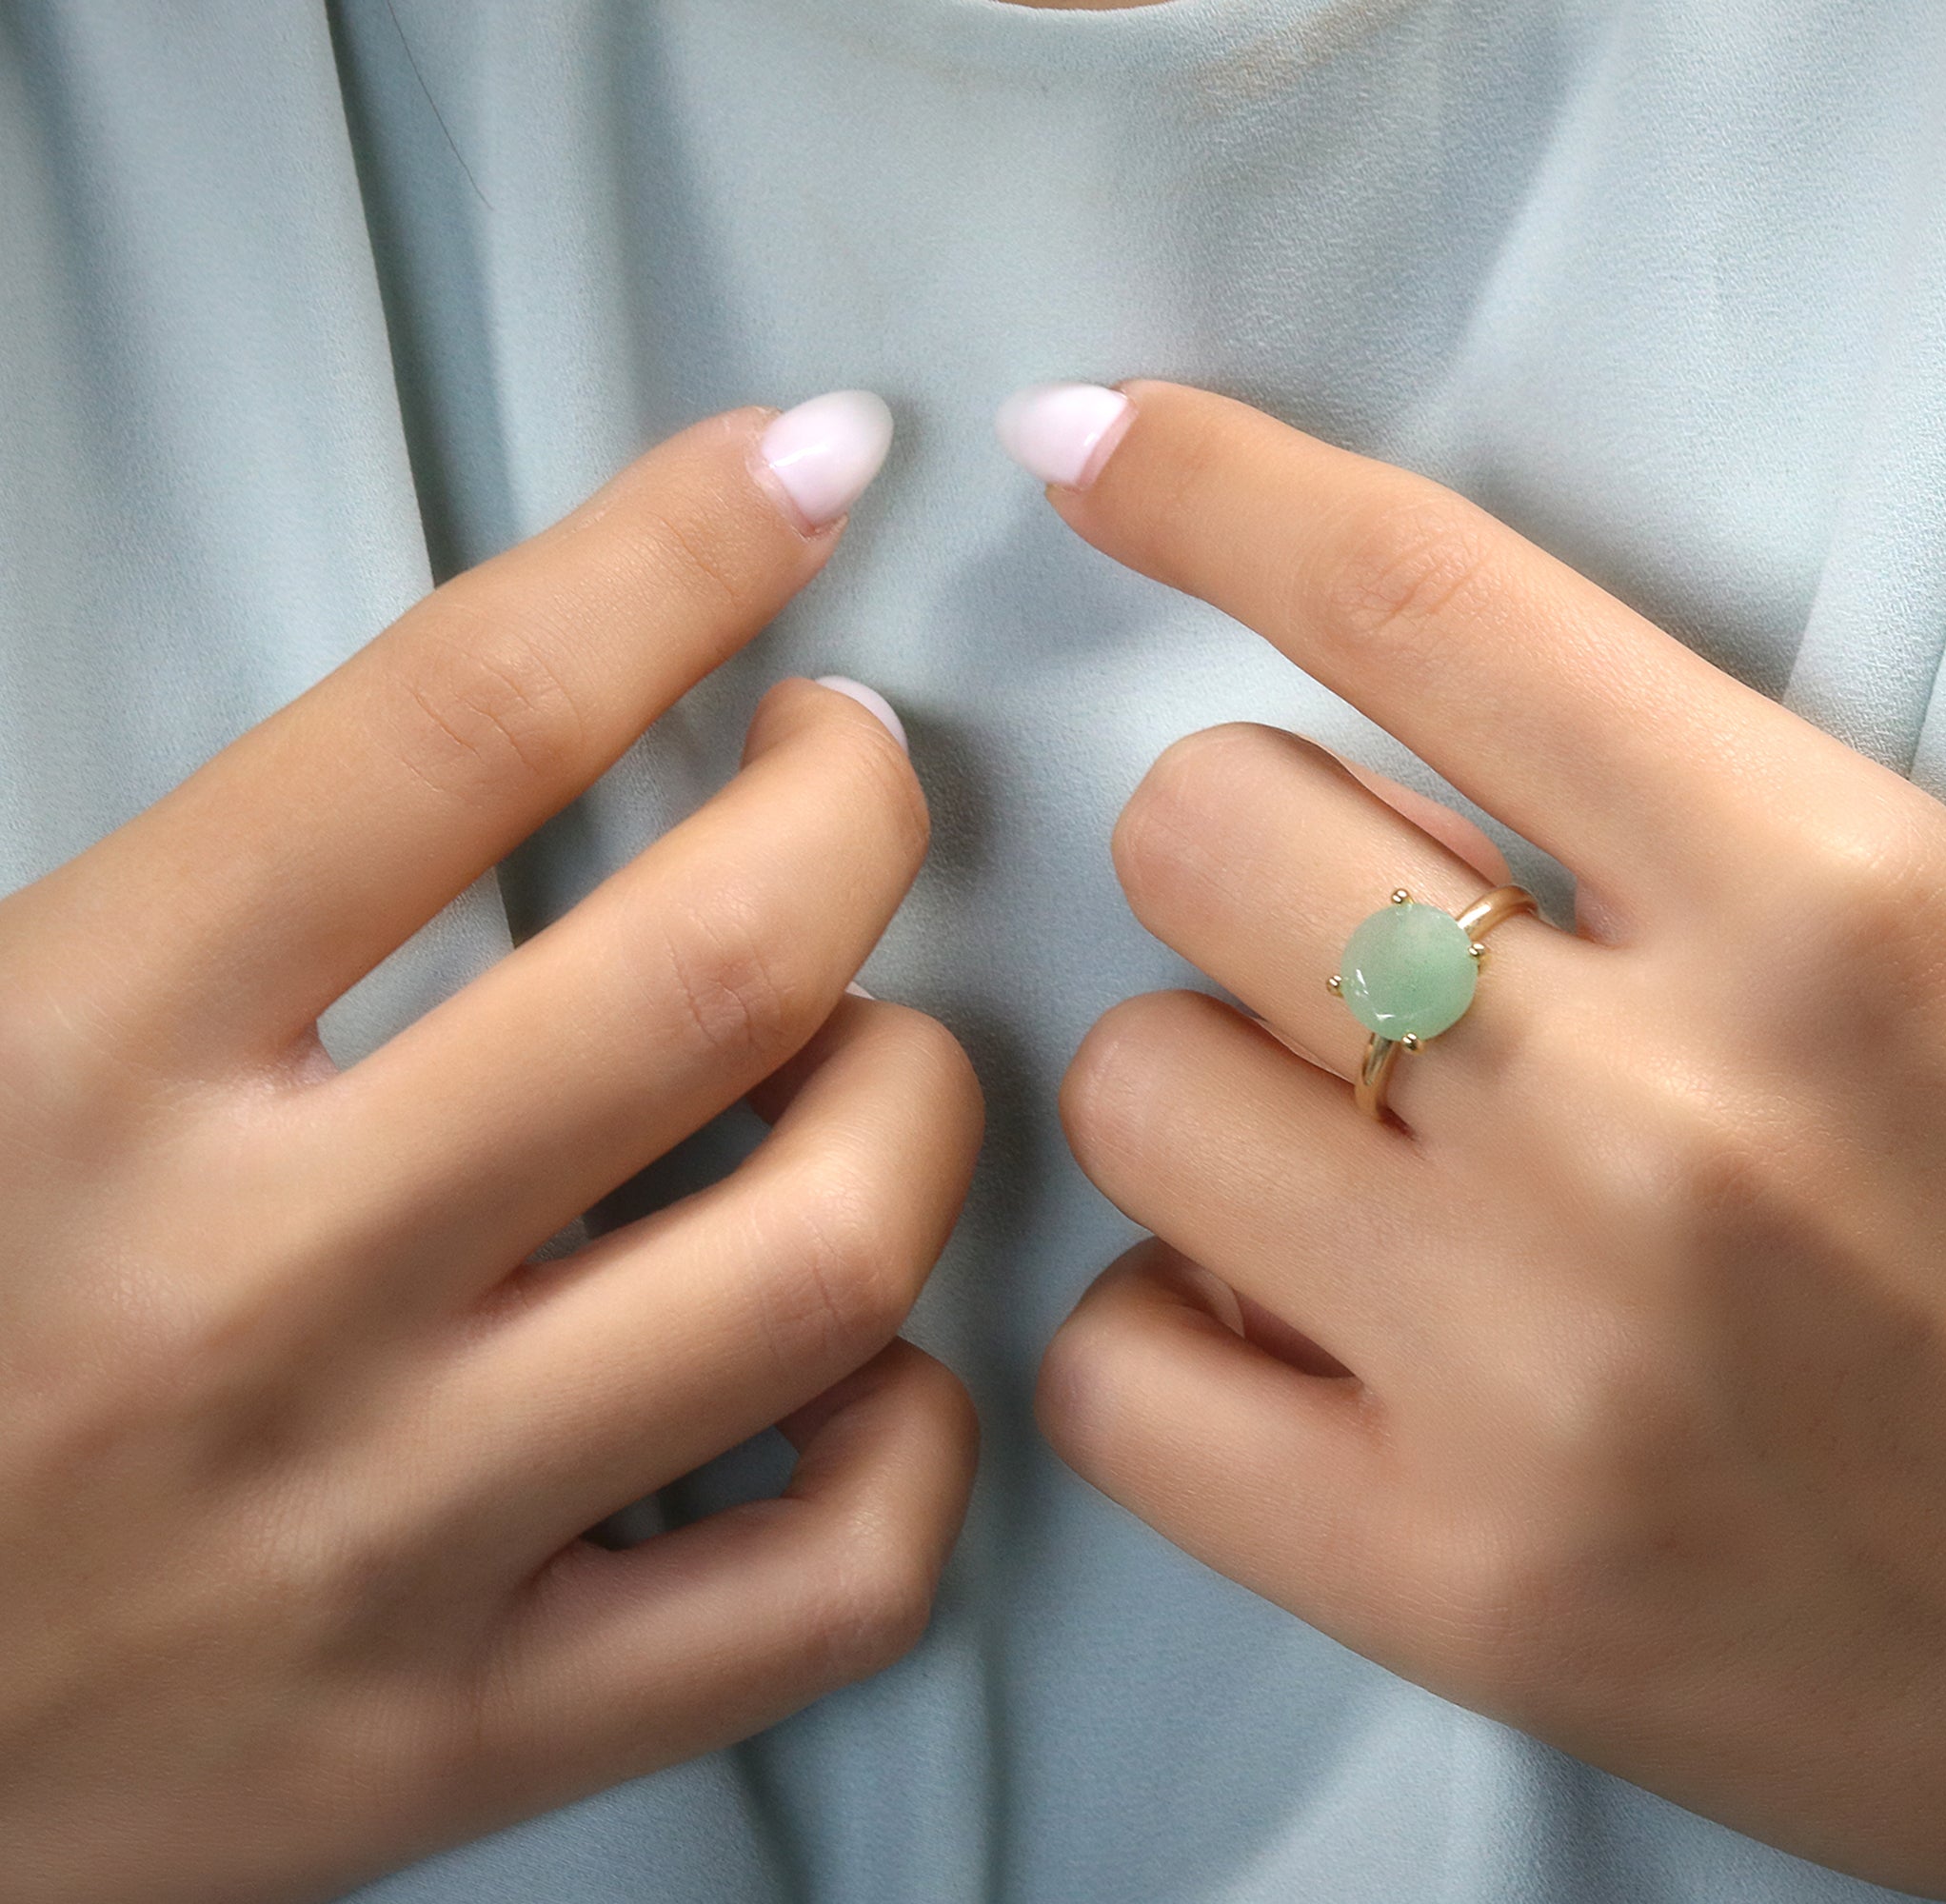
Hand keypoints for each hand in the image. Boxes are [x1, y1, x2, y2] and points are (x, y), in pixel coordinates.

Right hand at [0, 398, 979, 1901]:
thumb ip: (201, 887)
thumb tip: (515, 703)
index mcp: (62, 1064)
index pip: (456, 725)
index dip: (675, 556)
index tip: (797, 475)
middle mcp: (244, 1291)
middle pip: (713, 973)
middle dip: (854, 809)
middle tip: (846, 770)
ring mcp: (373, 1531)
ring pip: (817, 1257)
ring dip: (916, 1104)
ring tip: (873, 1052)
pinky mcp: (457, 1738)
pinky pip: (824, 1576)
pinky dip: (908, 1432)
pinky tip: (859, 1350)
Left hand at [1030, 383, 1945, 1901]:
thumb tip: (1721, 626)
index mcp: (1821, 887)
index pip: (1422, 598)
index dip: (1207, 482)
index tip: (1091, 444)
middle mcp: (1648, 1104)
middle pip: (1204, 831)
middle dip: (1255, 841)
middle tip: (1359, 926)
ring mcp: (1532, 1356)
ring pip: (1137, 1090)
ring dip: (1219, 1084)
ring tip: (1354, 1143)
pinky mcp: (1461, 1580)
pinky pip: (1117, 1381)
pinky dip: (1174, 1334)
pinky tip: (1298, 1325)